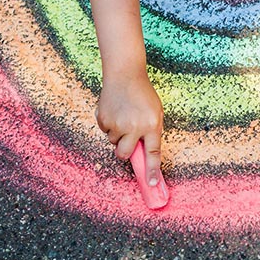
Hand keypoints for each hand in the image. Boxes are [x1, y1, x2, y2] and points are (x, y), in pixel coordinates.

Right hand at [95, 69, 163, 186]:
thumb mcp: (155, 112)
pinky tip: (115, 111)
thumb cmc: (143, 95)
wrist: (125, 75)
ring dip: (118, 134)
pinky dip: (109, 125)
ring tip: (123, 116)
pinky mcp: (104, 119)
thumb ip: (151, 132)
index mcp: (151, 125)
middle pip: (125, 154)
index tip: (152, 184)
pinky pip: (105, 131)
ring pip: (114, 142)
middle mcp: (134, 126)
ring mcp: (118, 123)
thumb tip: (143, 153)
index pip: (152, 153)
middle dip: (125, 152)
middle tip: (127, 141)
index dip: (152, 170)